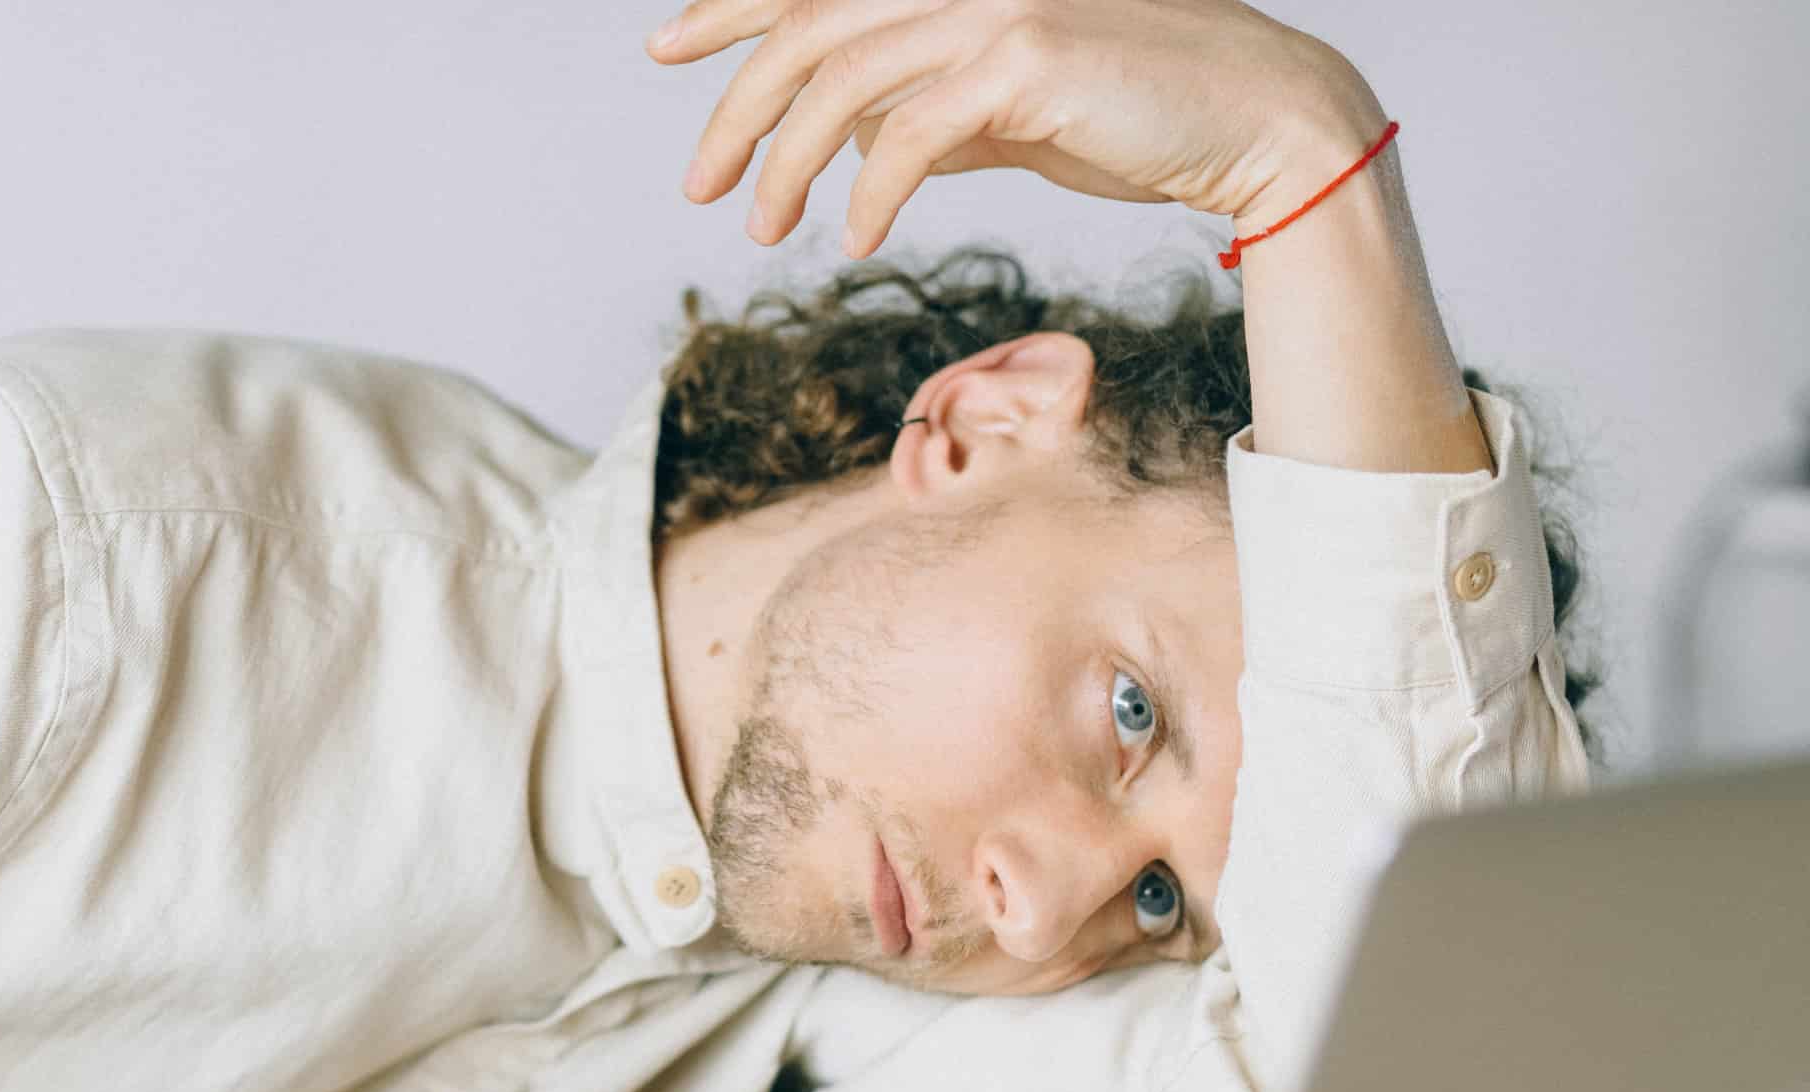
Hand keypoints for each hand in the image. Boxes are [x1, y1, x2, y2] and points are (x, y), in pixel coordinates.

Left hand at [646, 0, 1378, 256]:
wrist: (1253, 122)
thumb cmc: (1137, 118)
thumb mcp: (1013, 113)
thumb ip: (937, 115)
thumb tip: (864, 146)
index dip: (731, 6)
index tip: (667, 44)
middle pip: (807, 30)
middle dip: (734, 108)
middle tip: (698, 185)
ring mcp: (996, 4)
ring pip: (842, 83)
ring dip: (786, 164)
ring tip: (762, 229)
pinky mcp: (1026, 58)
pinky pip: (910, 134)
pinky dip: (869, 192)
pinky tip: (855, 240)